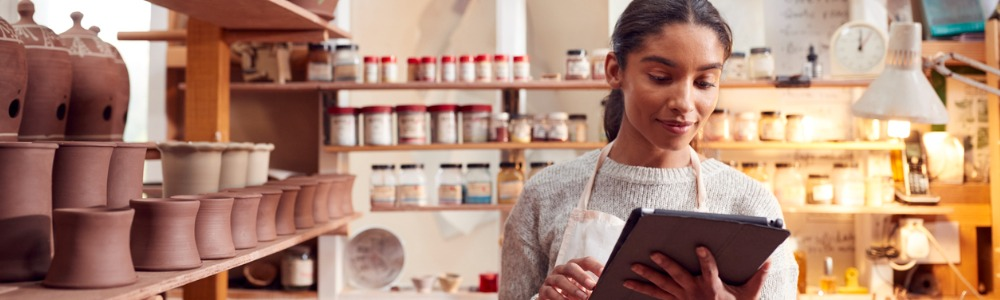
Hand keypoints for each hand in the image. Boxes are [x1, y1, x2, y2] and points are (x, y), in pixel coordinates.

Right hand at [539, 256, 603, 299]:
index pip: (586, 262)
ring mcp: (551, 279)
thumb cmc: (574, 295)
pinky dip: (559, 298)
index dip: (595, 266)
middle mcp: (562, 270)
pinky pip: (550, 291)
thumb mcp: (584, 289)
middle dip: (582, 276)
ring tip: (583, 297)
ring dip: (572, 289)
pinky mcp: (543, 290)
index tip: (604, 272)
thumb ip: (592, 287)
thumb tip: (603, 289)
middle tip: (593, 285)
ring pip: (560, 279)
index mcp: (575, 267)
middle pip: (571, 267)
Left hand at [623, 247, 769, 299]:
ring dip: (646, 276)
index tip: (700, 247)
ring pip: (662, 286)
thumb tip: (769, 261)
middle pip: (678, 276)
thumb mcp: (749, 295)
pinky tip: (629, 282)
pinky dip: (642, 288)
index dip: (705, 259)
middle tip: (653, 253)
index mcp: (713, 288)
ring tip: (632, 267)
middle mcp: (695, 292)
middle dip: (666, 264)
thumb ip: (758, 278)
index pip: (710, 270)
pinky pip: (656, 295)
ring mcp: (683, 298)